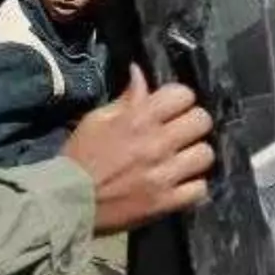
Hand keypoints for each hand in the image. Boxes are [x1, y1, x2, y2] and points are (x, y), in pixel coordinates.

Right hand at [61, 65, 214, 235]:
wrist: (68, 202)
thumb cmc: (79, 157)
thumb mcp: (96, 120)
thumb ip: (125, 98)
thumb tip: (139, 72)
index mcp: (138, 119)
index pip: (183, 94)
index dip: (180, 98)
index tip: (173, 108)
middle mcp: (156, 144)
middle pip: (202, 121)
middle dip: (193, 123)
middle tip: (182, 132)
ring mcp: (164, 174)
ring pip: (205, 154)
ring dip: (195, 154)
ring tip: (183, 159)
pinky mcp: (166, 202)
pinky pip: (199, 188)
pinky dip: (193, 185)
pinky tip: (180, 182)